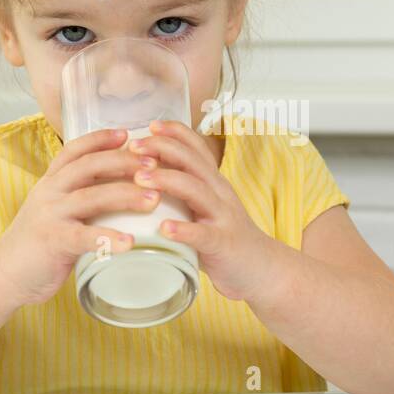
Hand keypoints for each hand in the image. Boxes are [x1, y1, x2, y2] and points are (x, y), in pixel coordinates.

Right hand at [0, 127, 163, 306]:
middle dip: (124, 162)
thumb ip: (80, 196)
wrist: (4, 273)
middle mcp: (49, 192)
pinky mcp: (52, 241)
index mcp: (51, 181)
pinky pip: (84, 237)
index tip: (128, 134)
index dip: (100, 139)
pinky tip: (129, 243)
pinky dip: (108, 238)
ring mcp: (50, 215)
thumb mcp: (55, 209)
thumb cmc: (39, 242)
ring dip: (125, 196)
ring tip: (154, 200)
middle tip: (155, 166)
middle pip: (89, 166)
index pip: (75, 150)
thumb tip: (122, 187)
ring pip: (91, 197)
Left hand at [127, 119, 281, 303]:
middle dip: (162, 149)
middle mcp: (219, 193)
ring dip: (167, 180)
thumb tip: (142, 175)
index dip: (173, 132)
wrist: (261, 267)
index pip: (195, 147)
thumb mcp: (206, 206)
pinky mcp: (222, 243)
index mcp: (213, 181)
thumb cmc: (224, 236)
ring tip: (140, 179)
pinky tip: (164, 229)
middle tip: (133, 148)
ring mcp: (223, 217)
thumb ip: (183, 191)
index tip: (149, 126)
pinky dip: (183, 230)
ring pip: (196, 190)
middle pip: (192, 161)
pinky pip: (202, 234)